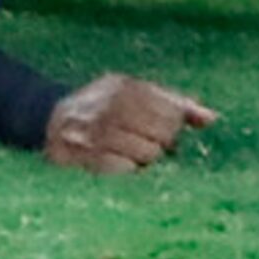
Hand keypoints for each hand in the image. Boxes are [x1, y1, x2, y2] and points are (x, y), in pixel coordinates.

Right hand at [42, 74, 218, 172]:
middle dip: (160, 145)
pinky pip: (125, 172)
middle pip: (164, 136)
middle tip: (143, 144)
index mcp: (124, 87)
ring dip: (143, 161)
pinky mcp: (83, 157)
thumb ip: (174, 104)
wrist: (47, 121)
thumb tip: (211, 119)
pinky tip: (116, 164)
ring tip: (128, 154)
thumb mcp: (135, 94)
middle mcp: (110, 106)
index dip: (172, 128)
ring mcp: (95, 132)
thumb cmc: (103, 108)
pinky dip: (126, 171)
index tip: (162, 132)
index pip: (172, 113)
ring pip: (148, 156)